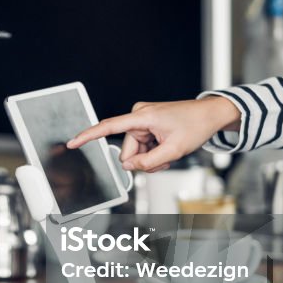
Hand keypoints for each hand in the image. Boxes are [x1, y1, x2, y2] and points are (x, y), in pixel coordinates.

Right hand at [66, 97, 240, 172]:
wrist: (209, 115)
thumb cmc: (195, 125)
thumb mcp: (174, 150)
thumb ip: (148, 162)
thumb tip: (129, 167)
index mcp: (141, 117)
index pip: (108, 127)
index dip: (89, 136)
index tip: (73, 142)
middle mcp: (138, 116)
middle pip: (128, 151)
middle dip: (143, 160)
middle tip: (165, 156)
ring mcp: (142, 121)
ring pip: (135, 152)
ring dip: (151, 157)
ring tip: (169, 151)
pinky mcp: (147, 125)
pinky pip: (142, 147)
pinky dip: (154, 153)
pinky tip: (167, 147)